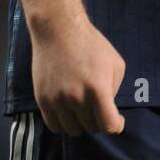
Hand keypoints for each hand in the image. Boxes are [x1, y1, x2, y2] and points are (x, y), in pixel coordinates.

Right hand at [30, 15, 125, 135]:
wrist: (58, 29)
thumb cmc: (90, 44)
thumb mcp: (115, 63)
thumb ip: (114, 90)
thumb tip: (108, 107)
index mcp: (98, 90)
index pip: (108, 126)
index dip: (116, 126)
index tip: (117, 120)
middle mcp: (77, 98)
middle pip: (92, 127)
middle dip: (98, 120)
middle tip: (98, 107)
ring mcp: (57, 100)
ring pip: (73, 130)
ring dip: (81, 123)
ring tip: (83, 109)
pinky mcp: (42, 99)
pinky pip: (54, 125)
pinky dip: (63, 123)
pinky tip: (68, 112)